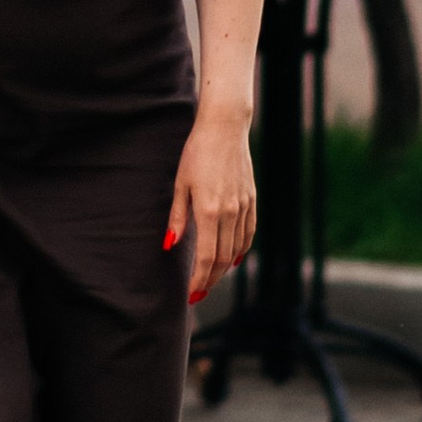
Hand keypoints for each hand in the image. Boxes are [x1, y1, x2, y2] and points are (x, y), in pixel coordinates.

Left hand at [164, 109, 254, 303]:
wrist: (225, 129)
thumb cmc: (197, 153)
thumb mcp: (180, 185)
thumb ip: (177, 217)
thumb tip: (169, 245)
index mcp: (210, 211)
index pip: (206, 257)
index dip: (199, 279)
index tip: (191, 293)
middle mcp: (230, 213)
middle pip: (222, 259)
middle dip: (210, 280)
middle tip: (199, 293)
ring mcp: (244, 207)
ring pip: (237, 249)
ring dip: (224, 268)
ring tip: (211, 279)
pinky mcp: (252, 200)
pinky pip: (249, 233)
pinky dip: (240, 250)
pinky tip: (232, 258)